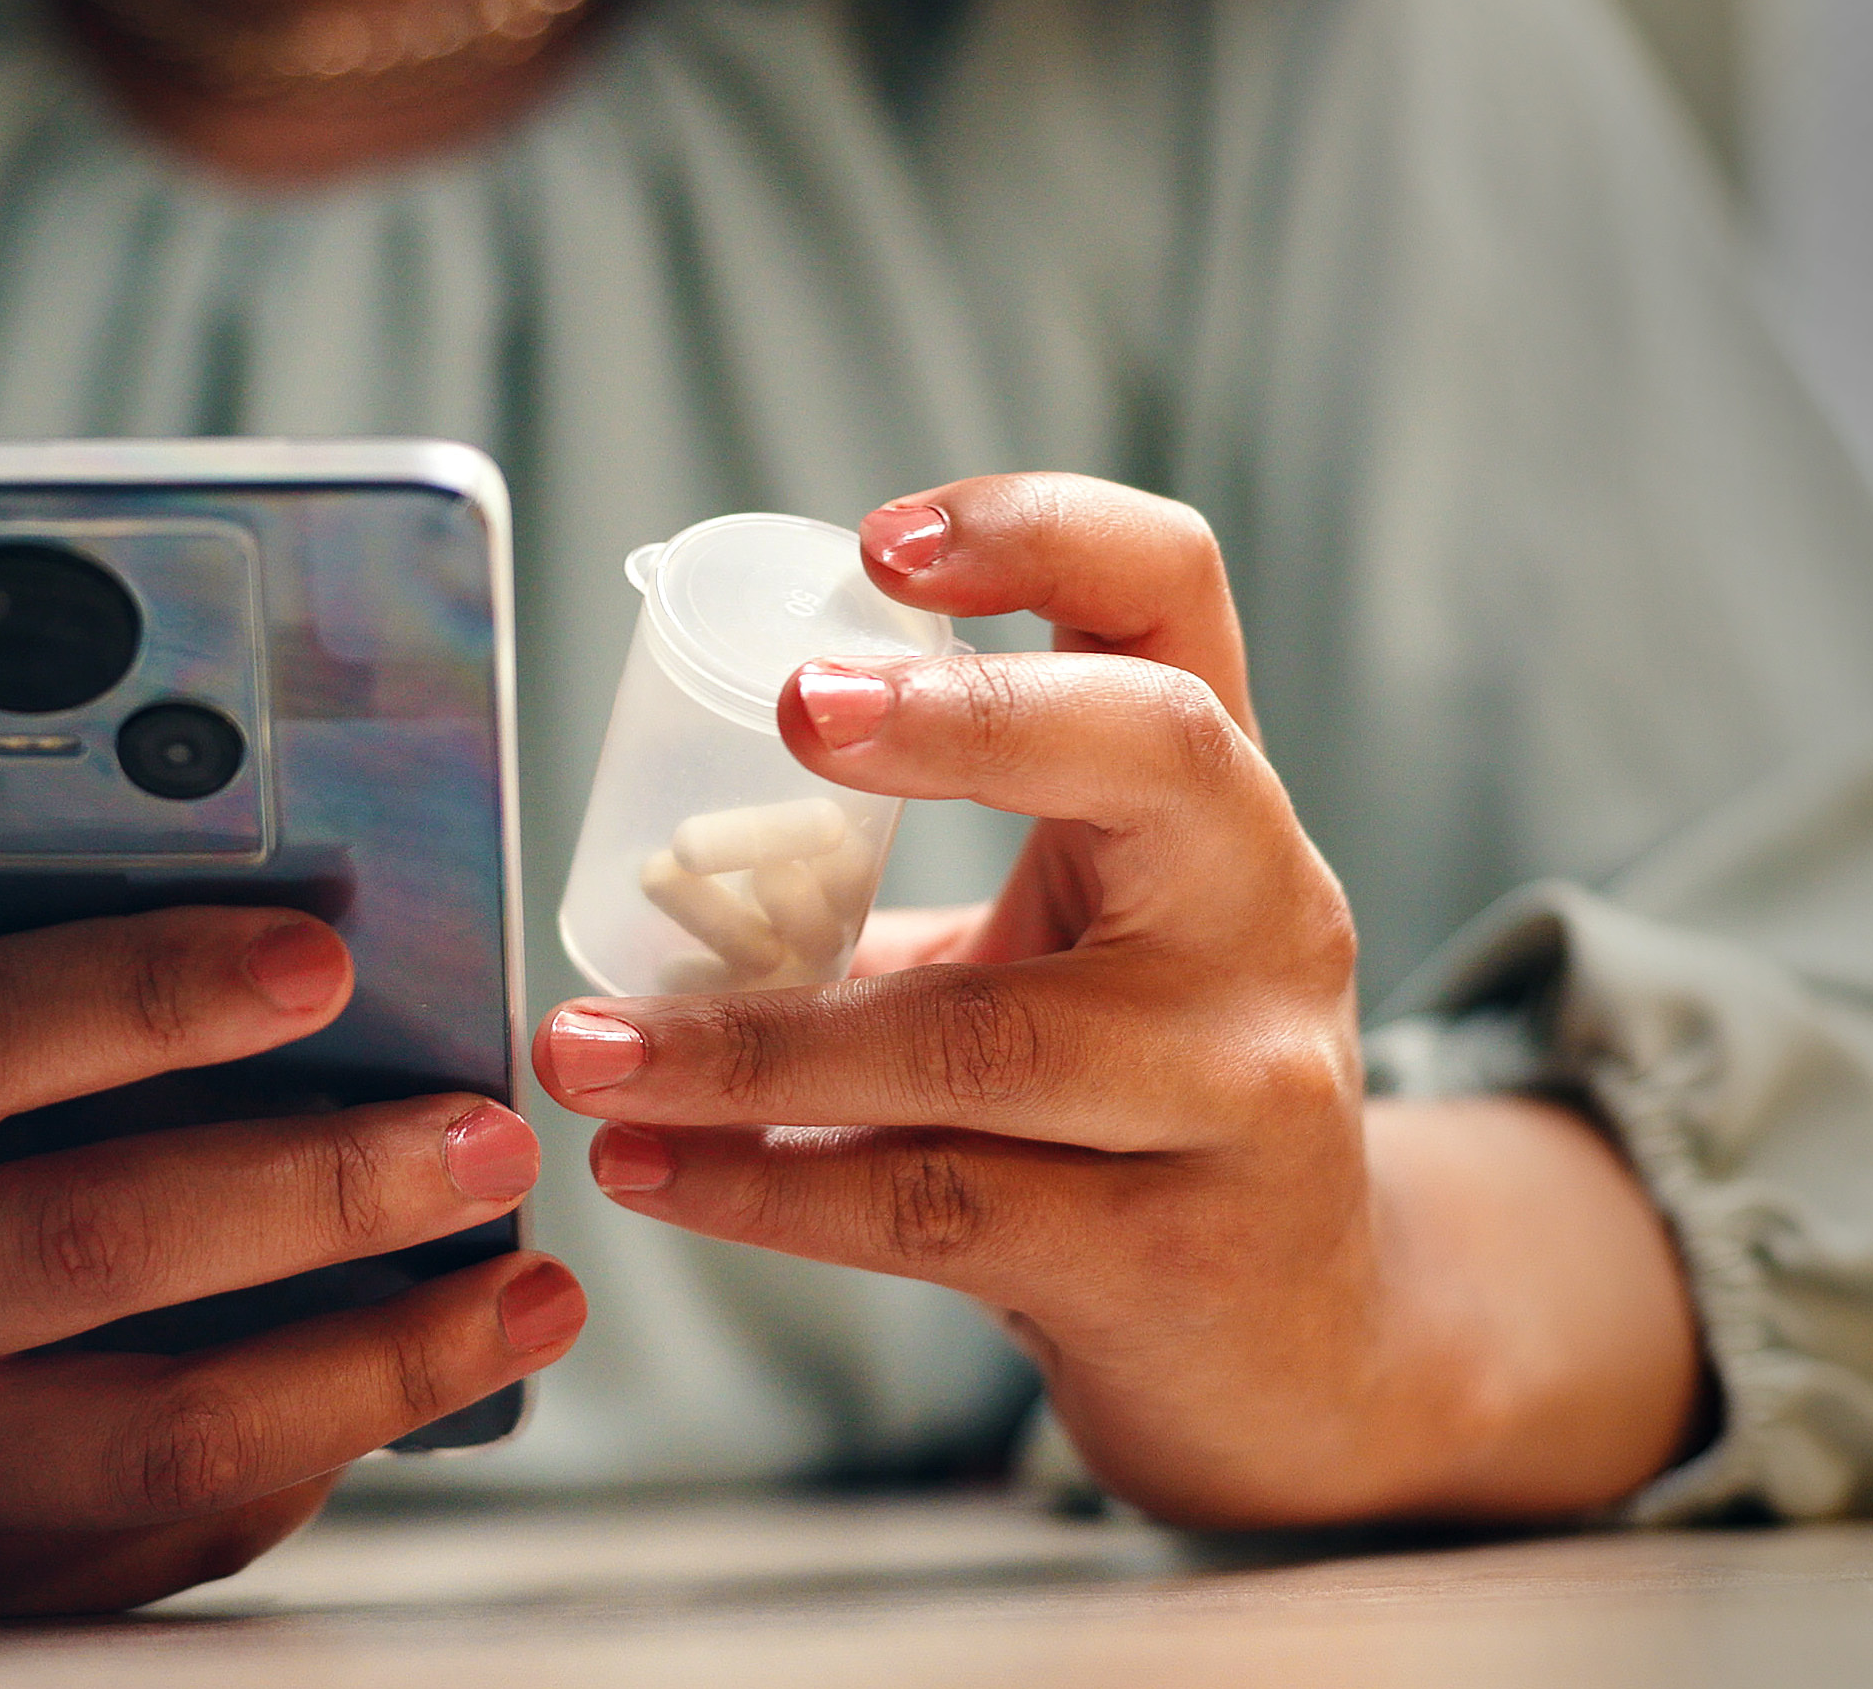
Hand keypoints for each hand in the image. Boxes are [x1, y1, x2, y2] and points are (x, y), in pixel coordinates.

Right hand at [0, 903, 580, 1614]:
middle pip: (92, 1248)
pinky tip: (413, 1372)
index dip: (144, 995)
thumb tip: (103, 908)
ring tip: (532, 1283)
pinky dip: (309, 1453)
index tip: (326, 950)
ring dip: (377, 1361)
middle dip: (324, 1184)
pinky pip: (158, 1537)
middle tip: (491, 1121)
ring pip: (161, 1441)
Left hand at [535, 473, 1700, 1525]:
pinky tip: (648, 1171)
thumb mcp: (1060, 950)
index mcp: (1213, 802)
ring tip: (582, 1046)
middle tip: (788, 706)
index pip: (1173, 597)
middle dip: (965, 716)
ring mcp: (1246, 1086)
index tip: (879, 538)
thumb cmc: (1123, 1105)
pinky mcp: (1181, 1252)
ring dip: (752, 1044)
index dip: (1044, 530)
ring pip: (985, 1037)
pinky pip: (943, 1210)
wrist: (1290, 1343)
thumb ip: (894, 887)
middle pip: (1153, 749)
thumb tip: (650, 869)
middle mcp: (1264, 913)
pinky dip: (768, 1187)